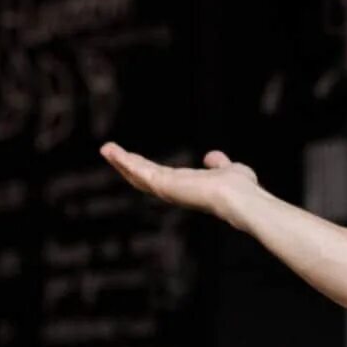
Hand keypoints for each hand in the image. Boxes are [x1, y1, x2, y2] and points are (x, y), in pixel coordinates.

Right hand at [100, 144, 258, 226]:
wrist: (241, 198)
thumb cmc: (241, 189)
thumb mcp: (228, 169)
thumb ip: (218, 164)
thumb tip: (211, 156)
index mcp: (187, 186)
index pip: (161, 176)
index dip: (145, 167)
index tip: (132, 158)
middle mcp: (175, 190)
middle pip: (144, 177)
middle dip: (126, 164)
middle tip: (109, 151)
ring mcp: (168, 190)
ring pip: (139, 175)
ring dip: (121, 161)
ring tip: (106, 149)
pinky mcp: (164, 185)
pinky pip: (140, 172)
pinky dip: (125, 162)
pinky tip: (113, 152)